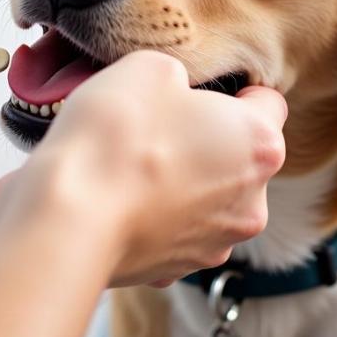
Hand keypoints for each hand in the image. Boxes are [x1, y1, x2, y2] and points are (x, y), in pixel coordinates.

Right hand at [0, 50, 286, 286]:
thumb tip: (174, 91)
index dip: (232, 88)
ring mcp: (214, 244)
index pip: (268, 103)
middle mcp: (251, 202)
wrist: (68, 216)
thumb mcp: (149, 65)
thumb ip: (179, 74)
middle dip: (203, 138)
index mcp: (260, 145)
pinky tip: (114, 198)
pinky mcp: (174, 270)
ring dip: (177, 180)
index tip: (195, 89)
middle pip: (236, 155)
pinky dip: (149, 214)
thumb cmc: (115, 134)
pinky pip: (169, 230)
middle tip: (154, 124)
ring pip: (204, 197)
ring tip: (127, 163)